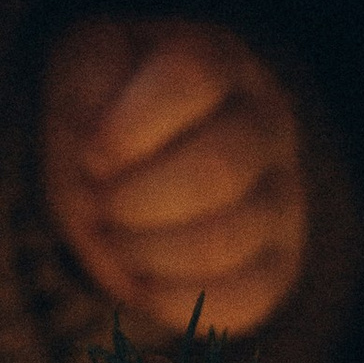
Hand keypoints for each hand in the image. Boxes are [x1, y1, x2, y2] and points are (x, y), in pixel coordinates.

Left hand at [40, 18, 305, 337]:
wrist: (131, 170)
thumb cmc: (105, 111)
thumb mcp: (79, 72)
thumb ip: (86, 79)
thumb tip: (100, 134)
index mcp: (217, 61)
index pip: (189, 76)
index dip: (129, 125)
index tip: (92, 156)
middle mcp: (267, 123)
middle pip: (216, 170)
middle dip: (132, 200)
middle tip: (100, 203)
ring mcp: (283, 197)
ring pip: (221, 242)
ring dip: (141, 250)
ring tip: (116, 236)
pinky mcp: (279, 266)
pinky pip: (235, 301)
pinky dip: (168, 300)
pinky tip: (143, 276)